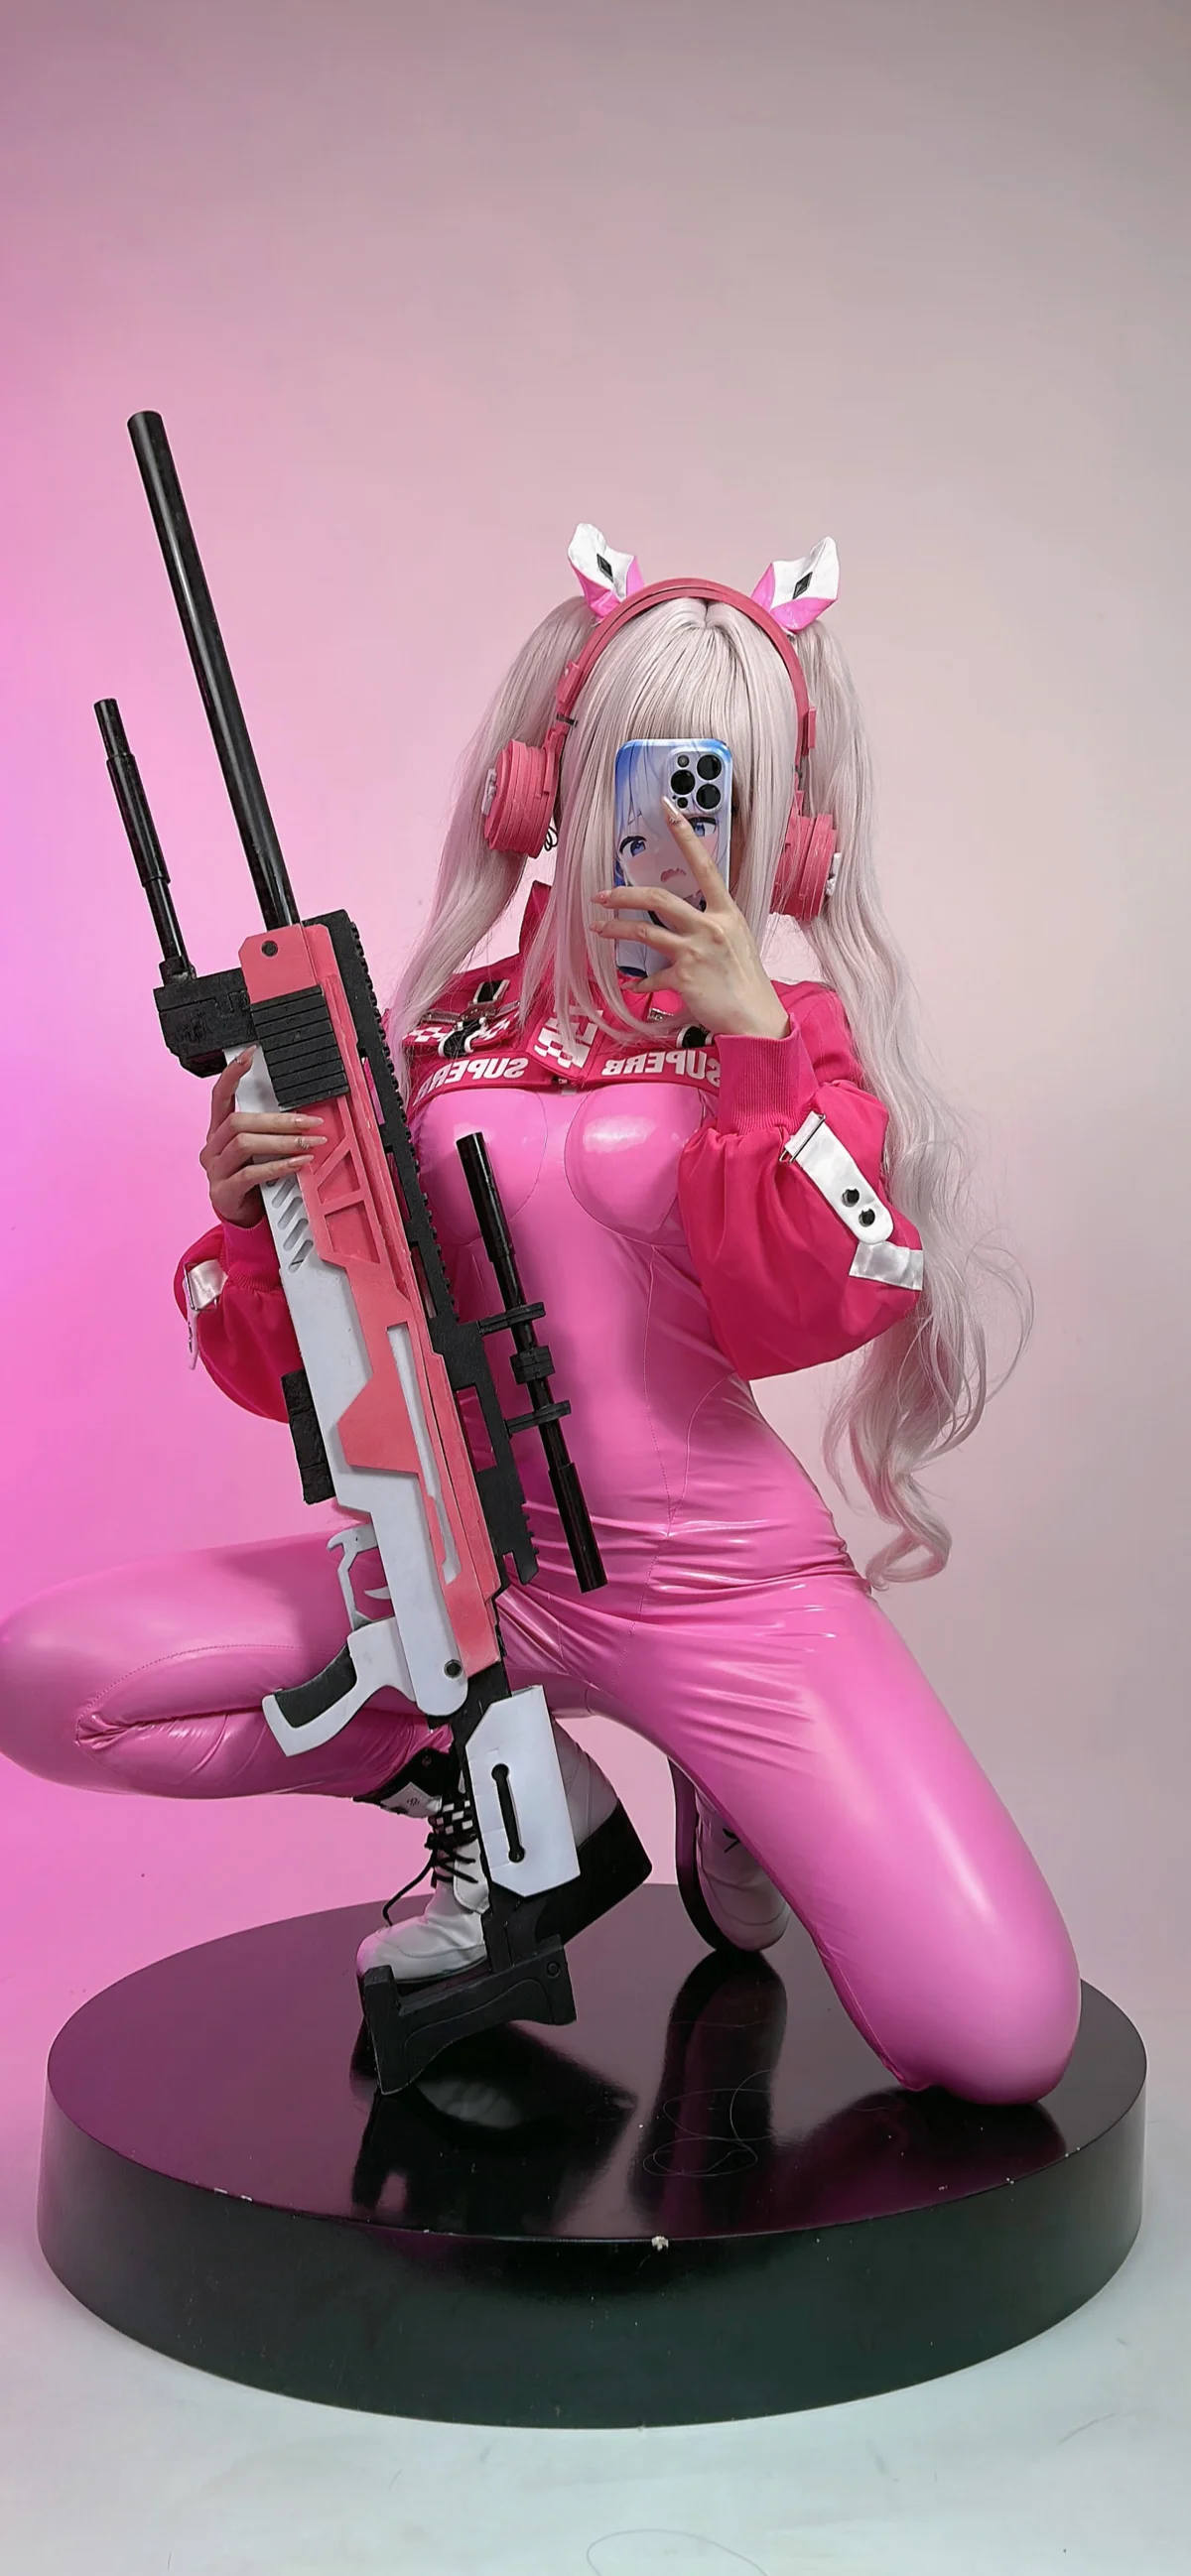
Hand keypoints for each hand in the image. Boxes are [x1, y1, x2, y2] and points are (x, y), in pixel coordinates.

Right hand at [200, 1050, 325, 1228]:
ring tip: (308, 1143)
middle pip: (239, 1121)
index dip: (232, 1074)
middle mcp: (212, 1147)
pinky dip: (278, 1166)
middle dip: (278, 1120)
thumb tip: (301, 1116)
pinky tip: (298, 1163)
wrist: (241, 1217)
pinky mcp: (224, 1192)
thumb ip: (268, 1132)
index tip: (250, 1055)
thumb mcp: (257, 1151)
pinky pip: (250, 1174)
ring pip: (244, 1144)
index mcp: (218, 1131)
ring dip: (282, 1142)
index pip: (220, 1096)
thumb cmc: (251, 1179)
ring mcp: (215, 1170)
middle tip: (309, 1122)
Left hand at [591, 801, 789, 1037]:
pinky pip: (650, 976)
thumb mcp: (736, 942)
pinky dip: (639, 980)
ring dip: (615, 929)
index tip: (667, 807)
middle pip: (659, 898)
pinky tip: (634, 983)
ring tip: (598, 928)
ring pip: (644, 932)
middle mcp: (711, 927)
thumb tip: (682, 921)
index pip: (704, 865)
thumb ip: (710, 926)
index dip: (684, 834)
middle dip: (624, 894)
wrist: (756, 1019)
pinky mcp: (683, 979)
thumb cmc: (747, 981)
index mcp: (726, 913)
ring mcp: (696, 952)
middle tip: (602, 894)